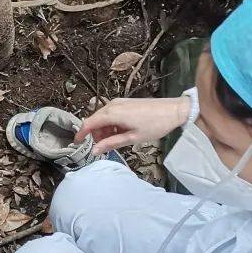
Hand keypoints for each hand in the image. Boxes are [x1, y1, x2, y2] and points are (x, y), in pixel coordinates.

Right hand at [75, 96, 191, 154]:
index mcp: (112, 114)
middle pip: (94, 120)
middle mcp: (111, 105)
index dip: (81, 134)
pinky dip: (111, 123)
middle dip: (95, 134)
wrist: (174, 110)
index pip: (89, 123)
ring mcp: (118, 102)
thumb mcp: (132, 138)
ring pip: (103, 117)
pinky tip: (122, 131)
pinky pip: (111, 113)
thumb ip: (111, 143)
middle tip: (104, 146)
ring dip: (104, 129)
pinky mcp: (125, 102)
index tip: (77, 144)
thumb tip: (95, 151)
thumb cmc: (154, 125)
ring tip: (116, 140)